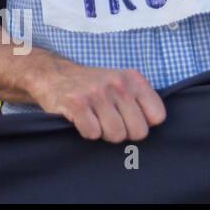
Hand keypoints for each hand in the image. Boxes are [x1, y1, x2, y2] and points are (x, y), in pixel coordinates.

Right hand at [27, 60, 165, 142]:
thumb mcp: (120, 83)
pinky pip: (93, 133)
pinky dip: (86, 132)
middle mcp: (117, 83)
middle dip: (124, 133)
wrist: (52, 74)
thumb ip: (138, 101)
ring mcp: (96, 93)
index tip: (128, 118)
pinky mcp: (76, 103)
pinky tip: (80, 119)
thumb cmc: (91, 86)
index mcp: (132, 79)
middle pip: (138, 131)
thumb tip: (150, 127)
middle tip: (109, 122)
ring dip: (104, 134)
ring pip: (116, 135)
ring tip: (95, 120)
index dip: (143, 123)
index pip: (157, 116)